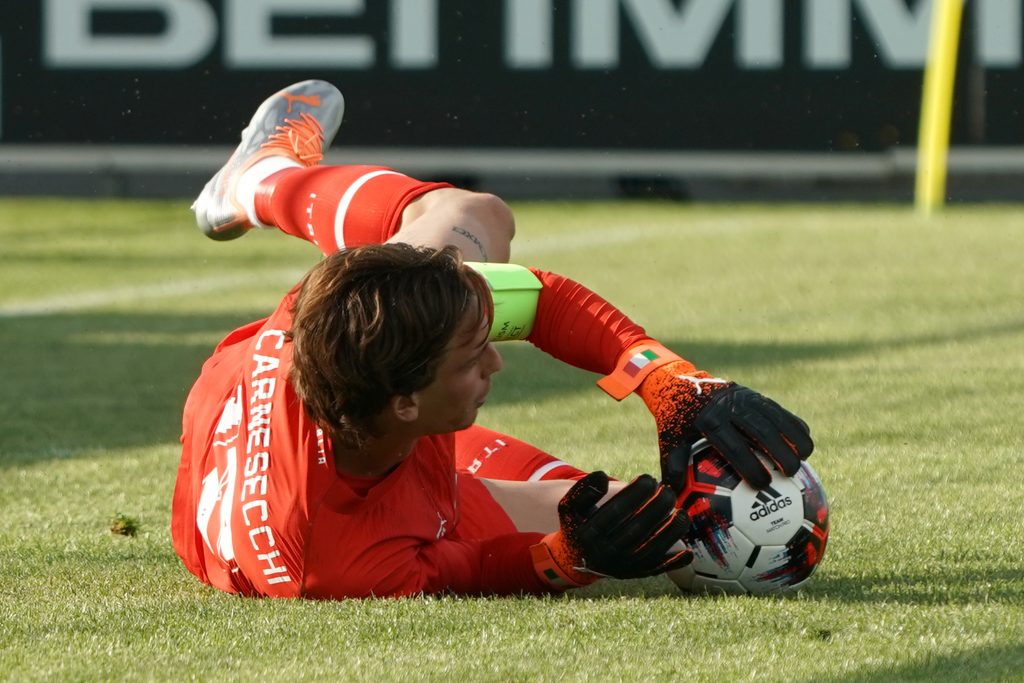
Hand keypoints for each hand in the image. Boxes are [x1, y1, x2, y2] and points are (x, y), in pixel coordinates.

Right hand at [531, 472, 691, 588]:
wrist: (574, 560)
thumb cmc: (576, 524)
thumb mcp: (569, 505)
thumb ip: (584, 489)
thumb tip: (603, 476)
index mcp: (589, 534)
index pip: (616, 511)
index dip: (635, 493)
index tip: (649, 478)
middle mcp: (606, 553)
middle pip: (638, 529)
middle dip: (657, 507)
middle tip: (668, 491)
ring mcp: (622, 566)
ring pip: (651, 550)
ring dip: (670, 531)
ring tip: (681, 512)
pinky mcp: (634, 575)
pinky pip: (656, 570)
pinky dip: (673, 563)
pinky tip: (687, 551)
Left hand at [639, 362, 812, 489]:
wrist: (682, 384)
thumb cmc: (677, 421)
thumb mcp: (670, 441)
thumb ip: (674, 467)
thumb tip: (674, 498)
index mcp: (709, 421)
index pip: (733, 445)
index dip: (750, 465)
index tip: (762, 484)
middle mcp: (730, 408)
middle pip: (762, 430)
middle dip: (779, 452)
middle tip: (791, 474)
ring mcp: (746, 398)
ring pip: (777, 418)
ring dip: (793, 438)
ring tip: (804, 461)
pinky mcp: (756, 395)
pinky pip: (781, 410)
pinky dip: (794, 425)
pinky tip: (805, 444)